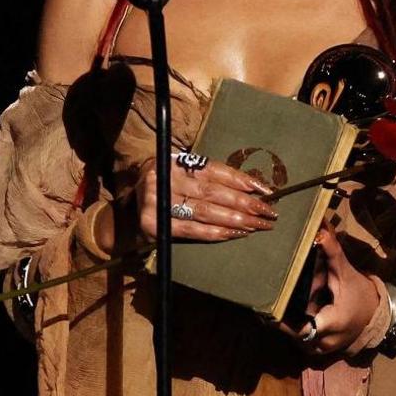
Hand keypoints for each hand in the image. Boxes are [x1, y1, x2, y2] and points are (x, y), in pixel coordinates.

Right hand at [129, 153, 279, 244]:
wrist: (126, 207)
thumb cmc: (165, 186)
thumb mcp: (182, 172)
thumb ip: (208, 176)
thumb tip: (250, 188)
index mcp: (174, 161)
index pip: (214, 170)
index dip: (241, 180)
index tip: (265, 191)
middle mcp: (163, 178)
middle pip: (212, 192)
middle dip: (245, 204)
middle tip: (268, 212)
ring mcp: (157, 203)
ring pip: (205, 211)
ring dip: (236, 220)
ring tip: (258, 225)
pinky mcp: (153, 225)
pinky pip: (192, 230)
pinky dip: (216, 233)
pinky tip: (235, 234)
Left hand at [278, 222, 382, 355]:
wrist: (377, 315)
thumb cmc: (361, 294)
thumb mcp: (346, 273)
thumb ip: (332, 253)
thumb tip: (320, 231)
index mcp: (331, 324)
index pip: (298, 328)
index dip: (281, 318)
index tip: (268, 304)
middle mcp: (323, 342)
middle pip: (292, 330)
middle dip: (282, 315)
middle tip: (267, 298)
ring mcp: (320, 349)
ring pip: (294, 336)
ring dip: (287, 321)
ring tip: (274, 304)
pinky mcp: (318, 349)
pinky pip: (299, 339)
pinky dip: (293, 326)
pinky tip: (286, 312)